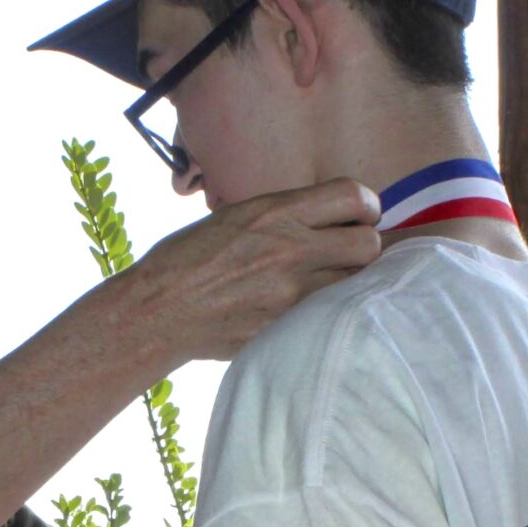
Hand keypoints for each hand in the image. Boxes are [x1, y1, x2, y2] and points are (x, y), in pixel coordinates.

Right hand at [123, 178, 381, 360]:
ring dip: (352, 283)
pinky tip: (314, 313)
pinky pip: (327, 317)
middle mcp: (289, 250)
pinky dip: (328, 314)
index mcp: (275, 213)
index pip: (353, 197)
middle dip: (367, 246)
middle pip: (369, 244)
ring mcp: (290, 295)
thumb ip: (282, 217)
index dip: (366, 206)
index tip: (361, 215)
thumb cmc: (188, 259)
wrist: (158, 310)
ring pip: (356, 285)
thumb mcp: (235, 217)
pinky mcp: (286, 329)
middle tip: (353, 254)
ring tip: (335, 284)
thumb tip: (324, 221)